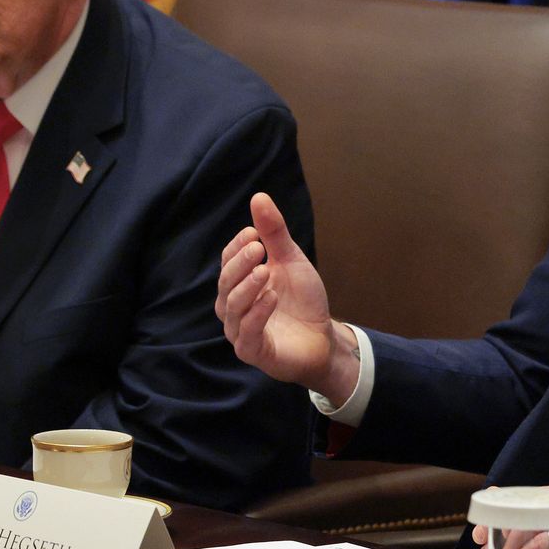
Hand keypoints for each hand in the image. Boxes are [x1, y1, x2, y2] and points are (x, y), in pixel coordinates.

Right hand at [215, 193, 358, 400]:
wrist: (323, 338)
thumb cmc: (302, 300)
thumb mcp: (291, 261)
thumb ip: (274, 233)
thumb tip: (258, 197)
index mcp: (239, 283)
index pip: (227, 262)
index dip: (236, 247)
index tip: (253, 232)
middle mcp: (233, 306)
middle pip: (225, 283)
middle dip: (240, 264)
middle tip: (258, 248)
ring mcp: (240, 330)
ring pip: (232, 307)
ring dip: (247, 287)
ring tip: (265, 272)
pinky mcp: (253, 351)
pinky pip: (247, 332)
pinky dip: (257, 313)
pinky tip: (271, 297)